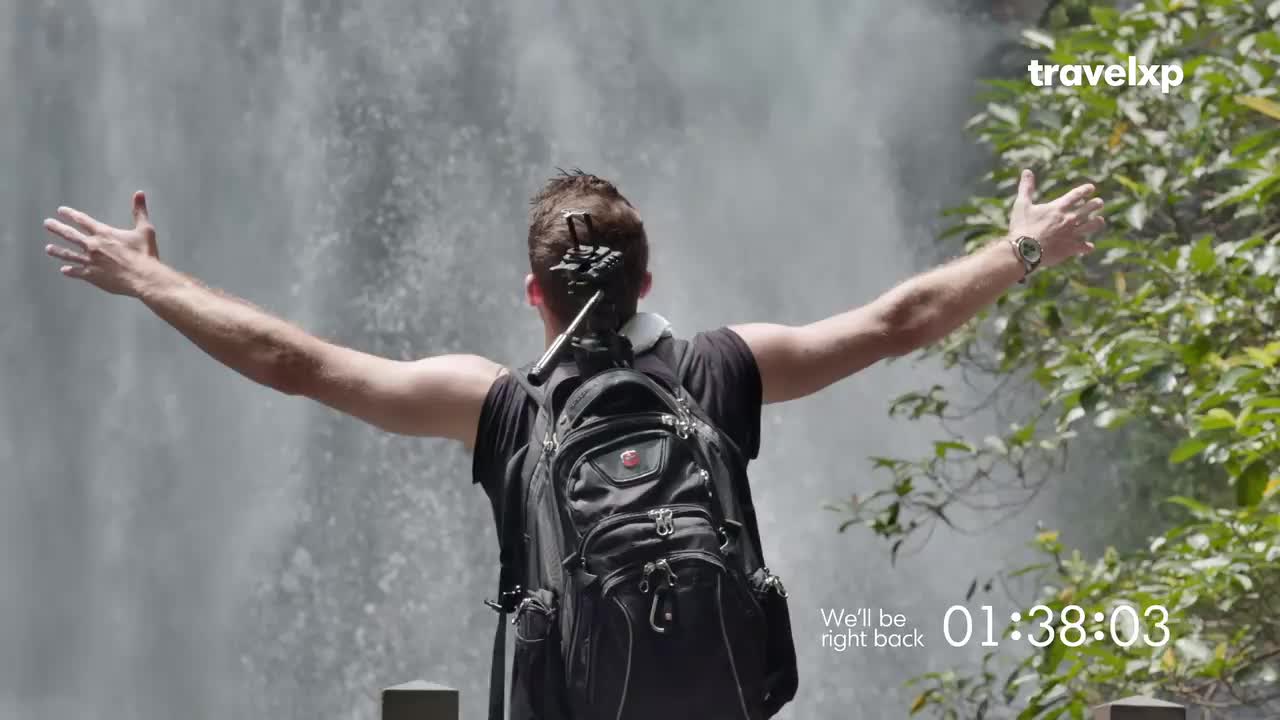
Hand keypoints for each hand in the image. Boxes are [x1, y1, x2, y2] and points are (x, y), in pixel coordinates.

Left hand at [43, 191, 160, 296]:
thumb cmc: (145, 254)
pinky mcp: (92, 276)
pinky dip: (70, 271)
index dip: (71, 214)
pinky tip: (64, 270)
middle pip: (70, 235)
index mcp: (104, 233)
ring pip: (69, 254)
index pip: (83, 220)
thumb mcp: (145, 230)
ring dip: (58, 251)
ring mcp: (91, 261)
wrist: (143, 277)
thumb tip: (140, 193)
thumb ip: (139, 211)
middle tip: (47, 223)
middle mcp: (93, 246)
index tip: (61, 211)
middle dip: (57, 228)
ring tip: (48, 248)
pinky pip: (77, 272)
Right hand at [1007, 169, 1105, 268]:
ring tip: (1099, 221)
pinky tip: (1088, 246)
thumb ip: (1026, 188)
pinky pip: (1085, 247)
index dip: (1086, 189)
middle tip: (1099, 203)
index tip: (1091, 188)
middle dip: (1096, 204)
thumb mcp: (1021, 205)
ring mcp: (1072, 234)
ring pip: (1093, 226)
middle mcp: (1069, 219)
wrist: (1024, 251)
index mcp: (1058, 207)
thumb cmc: (1021, 227)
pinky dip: (1087, 247)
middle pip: (1090, 208)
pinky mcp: (1071, 248)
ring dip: (1097, 222)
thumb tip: (1027, 171)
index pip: (1077, 194)